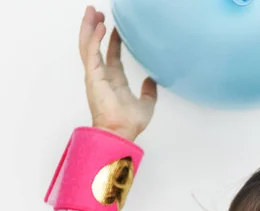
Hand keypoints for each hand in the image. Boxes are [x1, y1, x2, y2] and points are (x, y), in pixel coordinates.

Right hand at [79, 5, 156, 141]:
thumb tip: (153, 80)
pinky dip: (95, 38)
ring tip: (92, 12)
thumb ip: (149, 91)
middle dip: (95, 28)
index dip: (113, 41)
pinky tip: (101, 27)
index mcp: (114, 81)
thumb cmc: (129, 123)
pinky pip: (91, 52)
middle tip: (97, 12)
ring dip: (89, 27)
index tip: (116, 28)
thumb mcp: (146, 104)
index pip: (112, 56)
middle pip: (95, 46)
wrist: (121, 132)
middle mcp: (103, 76)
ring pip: (88, 45)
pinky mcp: (93, 76)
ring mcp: (95, 75)